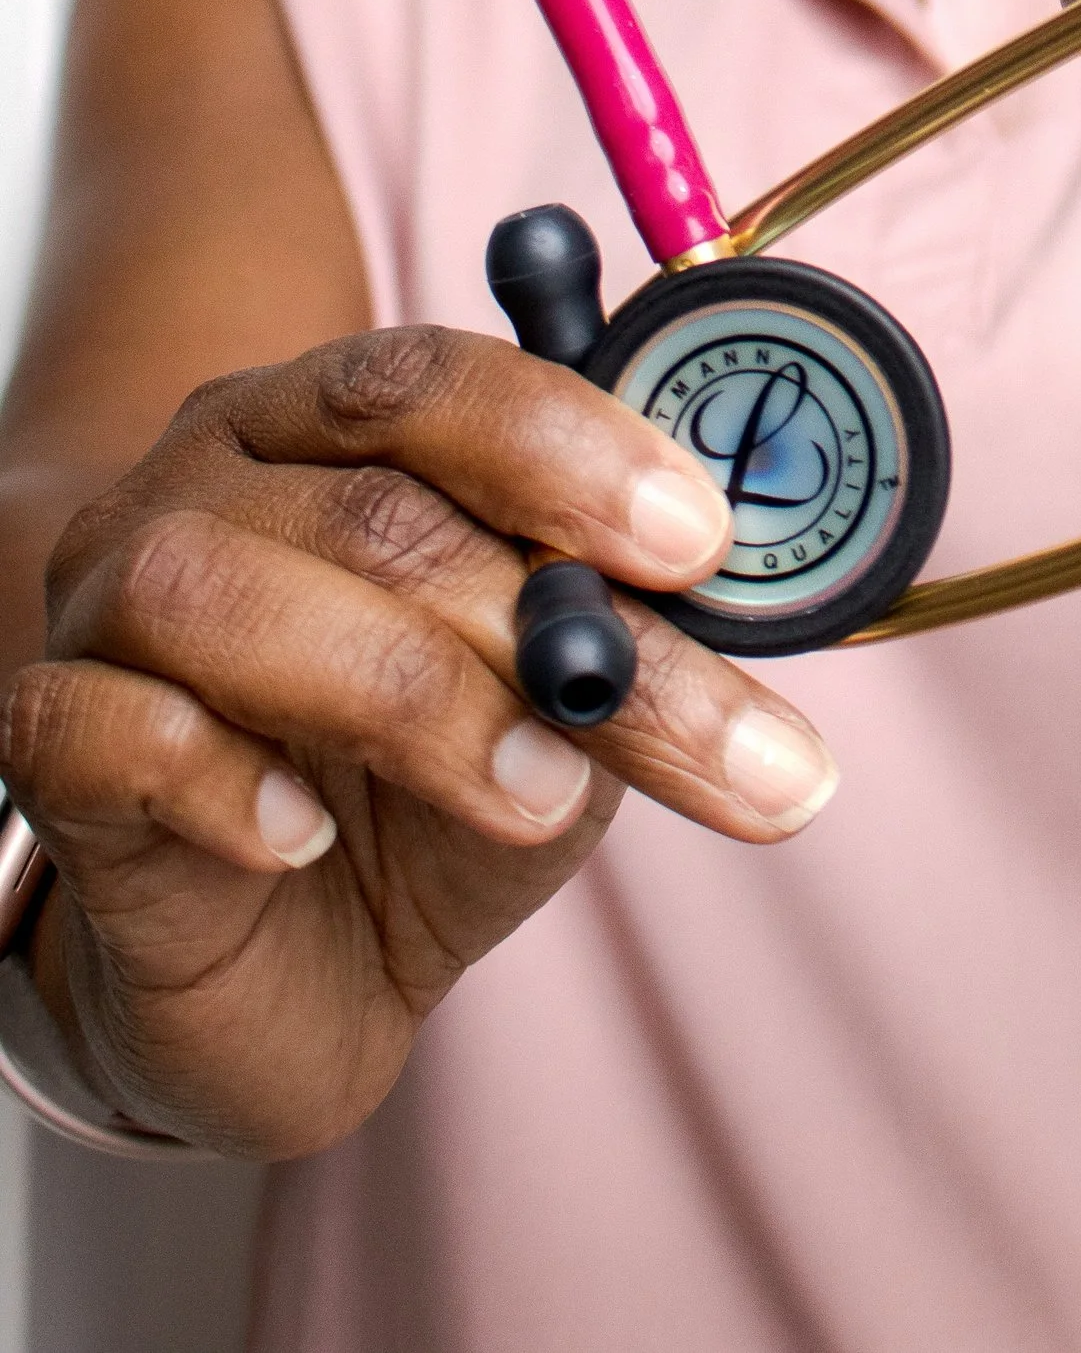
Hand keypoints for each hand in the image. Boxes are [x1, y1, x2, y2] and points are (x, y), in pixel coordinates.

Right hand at [0, 330, 836, 1157]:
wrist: (295, 979)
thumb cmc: (432, 797)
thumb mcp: (566, 709)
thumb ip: (625, 630)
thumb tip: (737, 581)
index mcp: (329, 422)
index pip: (429, 376)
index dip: (568, 447)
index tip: (699, 543)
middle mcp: (206, 478)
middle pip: (367, 504)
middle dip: (547, 621)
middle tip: (678, 720)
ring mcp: (103, 603)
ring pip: (220, 592)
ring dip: (410, 697)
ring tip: (532, 797)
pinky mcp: (48, 744)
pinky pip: (102, 725)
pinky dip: (219, 778)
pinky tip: (305, 837)